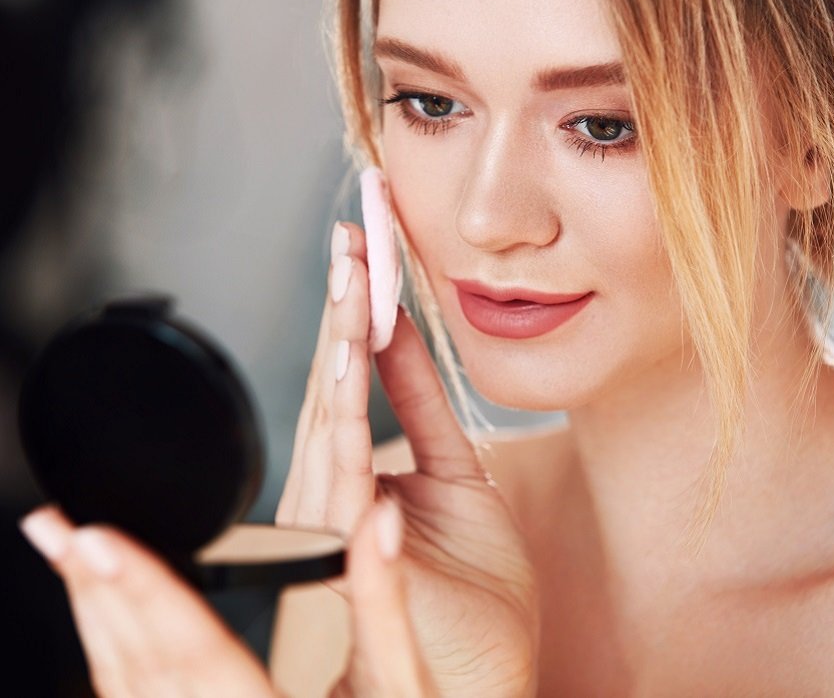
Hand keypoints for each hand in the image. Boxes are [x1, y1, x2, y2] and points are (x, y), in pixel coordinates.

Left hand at [20, 503, 434, 697]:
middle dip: (98, 593)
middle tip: (59, 530)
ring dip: (96, 622)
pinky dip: (114, 660)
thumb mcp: (404, 688)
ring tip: (71, 561)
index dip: (148, 591)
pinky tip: (106, 622)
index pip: (199, 652)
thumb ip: (384, 603)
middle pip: (143, 671)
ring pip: (126, 695)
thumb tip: (377, 522)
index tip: (101, 542)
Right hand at [277, 220, 540, 696]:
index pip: (352, 369)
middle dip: (344, 307)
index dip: (359, 303)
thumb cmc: (469, 586)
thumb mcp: (458, 472)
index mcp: (361, 466)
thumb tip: (401, 333)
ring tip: (350, 300)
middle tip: (353, 238)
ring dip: (340, 360)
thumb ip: (422, 404)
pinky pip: (353, 507)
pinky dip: (354, 455)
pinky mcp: (359, 567)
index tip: (366, 239)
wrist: (481, 673)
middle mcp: (338, 488)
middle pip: (333, 383)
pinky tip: (355, 378)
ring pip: (332, 428)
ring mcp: (342, 527)